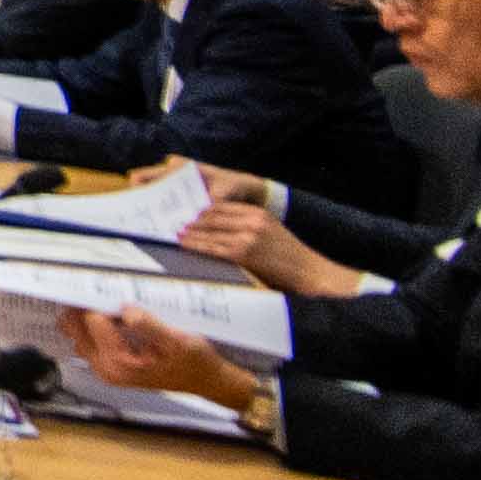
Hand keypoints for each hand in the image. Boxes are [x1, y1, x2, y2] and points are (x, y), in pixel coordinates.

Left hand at [57, 305, 264, 420]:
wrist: (204, 380)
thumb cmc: (194, 361)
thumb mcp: (179, 340)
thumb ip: (150, 326)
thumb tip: (126, 310)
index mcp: (120, 362)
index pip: (91, 320)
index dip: (98, 300)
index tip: (104, 284)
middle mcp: (106, 368)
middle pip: (74, 327)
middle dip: (83, 305)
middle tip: (99, 286)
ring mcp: (104, 368)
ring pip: (76, 333)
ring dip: (84, 314)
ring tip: (105, 298)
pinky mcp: (108, 365)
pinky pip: (86, 339)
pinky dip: (90, 324)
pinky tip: (109, 312)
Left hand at [171, 194, 364, 298]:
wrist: (310, 273)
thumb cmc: (288, 258)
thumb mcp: (269, 232)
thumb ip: (245, 226)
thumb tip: (216, 229)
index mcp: (256, 213)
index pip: (219, 206)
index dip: (198, 210)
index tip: (183, 213)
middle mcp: (250, 220)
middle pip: (210, 215)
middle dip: (189, 219)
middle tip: (170, 221)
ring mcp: (247, 236)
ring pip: (208, 231)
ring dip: (188, 232)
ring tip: (172, 233)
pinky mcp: (244, 252)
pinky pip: (213, 247)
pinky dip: (196, 246)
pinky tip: (183, 245)